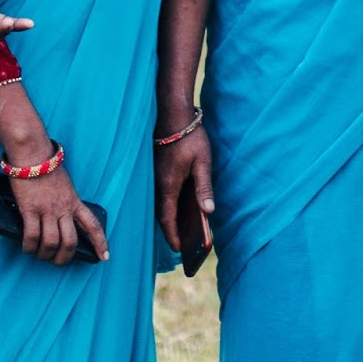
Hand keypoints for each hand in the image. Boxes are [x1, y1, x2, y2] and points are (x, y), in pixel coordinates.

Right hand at [10, 163, 108, 265]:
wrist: (32, 153)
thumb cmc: (46, 166)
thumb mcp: (65, 184)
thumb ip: (65, 200)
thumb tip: (59, 217)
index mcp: (75, 201)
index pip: (93, 225)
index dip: (100, 243)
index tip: (104, 257)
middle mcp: (64, 208)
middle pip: (70, 242)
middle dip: (64, 257)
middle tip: (56, 261)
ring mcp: (47, 209)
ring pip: (51, 242)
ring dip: (45, 254)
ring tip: (40, 255)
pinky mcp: (30, 209)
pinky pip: (32, 235)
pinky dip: (29, 246)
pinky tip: (27, 248)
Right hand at [154, 122, 214, 252]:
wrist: (172, 113)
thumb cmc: (190, 137)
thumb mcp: (203, 163)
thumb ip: (204, 187)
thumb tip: (208, 211)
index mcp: (168, 184)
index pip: (167, 218)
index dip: (172, 235)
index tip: (178, 249)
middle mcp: (157, 182)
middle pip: (161, 213)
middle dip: (169, 229)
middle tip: (180, 243)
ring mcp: (154, 175)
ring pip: (158, 202)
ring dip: (167, 216)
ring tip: (180, 228)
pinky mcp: (155, 168)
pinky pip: (157, 192)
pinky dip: (165, 203)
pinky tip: (176, 204)